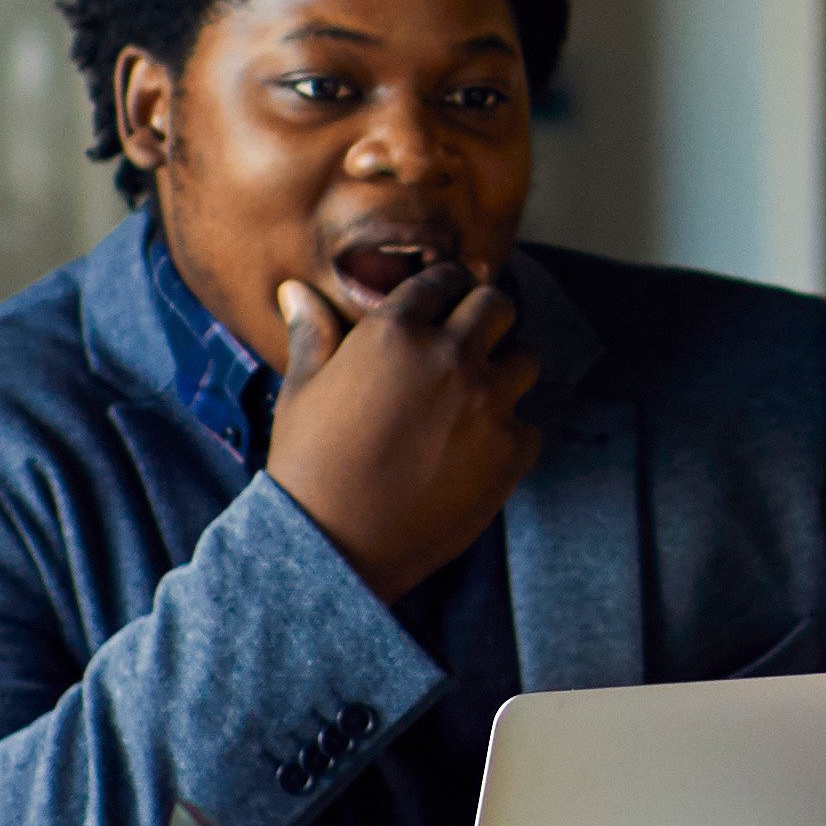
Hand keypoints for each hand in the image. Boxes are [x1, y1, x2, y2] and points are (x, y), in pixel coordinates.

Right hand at [265, 266, 542, 600]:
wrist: (336, 545)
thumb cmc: (310, 464)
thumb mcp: (303, 390)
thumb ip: (313, 333)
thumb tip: (296, 291)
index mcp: (396, 331)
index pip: (442, 280)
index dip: (447, 285)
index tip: (449, 296)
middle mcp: (450, 357)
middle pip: (496, 306)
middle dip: (486, 314)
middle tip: (476, 334)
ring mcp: (488, 404)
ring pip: (526, 361)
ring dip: (506, 370)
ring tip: (481, 394)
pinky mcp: (511, 452)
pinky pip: (529, 426)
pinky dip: (510, 434)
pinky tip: (480, 451)